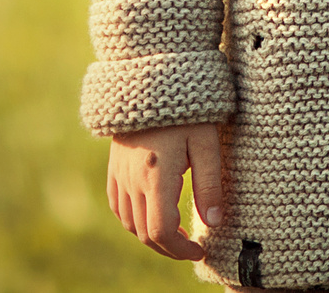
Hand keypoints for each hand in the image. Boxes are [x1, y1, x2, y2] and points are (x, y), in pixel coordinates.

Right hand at [107, 122, 226, 259]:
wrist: (152, 79)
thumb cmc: (188, 109)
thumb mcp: (207, 143)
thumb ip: (210, 185)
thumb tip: (214, 222)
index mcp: (156, 177)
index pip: (161, 232)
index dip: (180, 250)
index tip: (199, 248)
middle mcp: (133, 180)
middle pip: (144, 232)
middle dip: (168, 247)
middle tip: (191, 246)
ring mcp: (120, 174)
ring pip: (128, 222)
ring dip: (150, 235)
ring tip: (175, 232)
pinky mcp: (114, 166)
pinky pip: (117, 205)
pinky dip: (132, 219)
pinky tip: (151, 214)